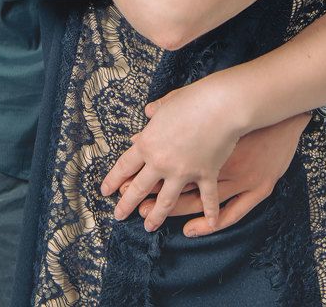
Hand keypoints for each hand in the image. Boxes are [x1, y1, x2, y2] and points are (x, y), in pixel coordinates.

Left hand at [100, 76, 239, 231]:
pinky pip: (206, 198)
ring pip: (166, 201)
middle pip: (138, 188)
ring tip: (149, 226)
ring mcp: (183, 171)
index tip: (105, 191)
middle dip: (126, 204)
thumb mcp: (167, 103)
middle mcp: (161, 162)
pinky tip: (210, 223)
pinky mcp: (205, 174)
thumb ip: (156, 111)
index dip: (113, 179)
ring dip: (156, 216)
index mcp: (148, 143)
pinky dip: (209, 212)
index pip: (124, 165)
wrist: (219, 105)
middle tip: (119, 215)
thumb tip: (148, 111)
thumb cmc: (192, 99)